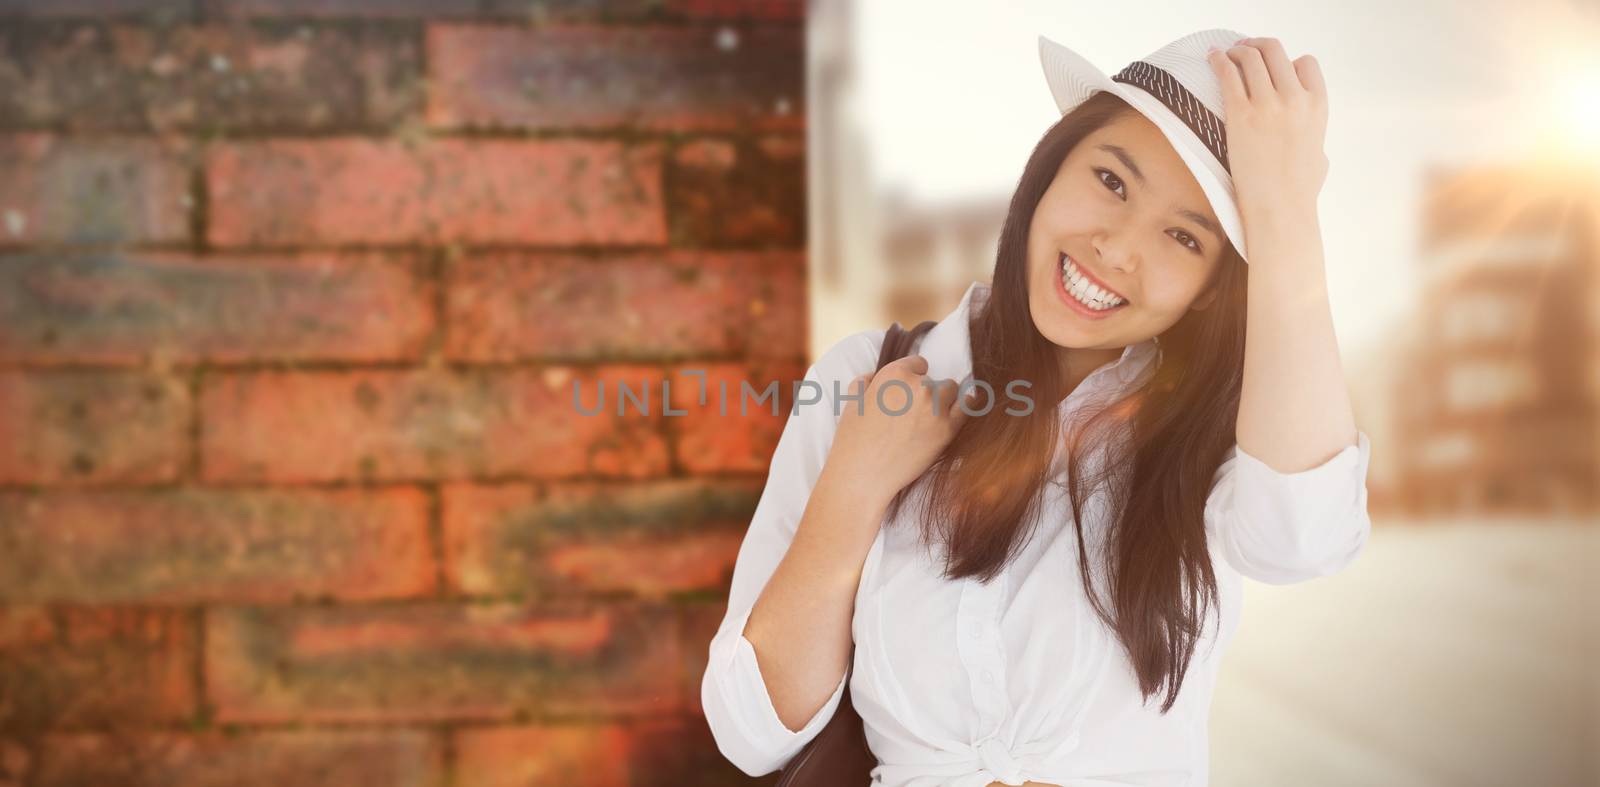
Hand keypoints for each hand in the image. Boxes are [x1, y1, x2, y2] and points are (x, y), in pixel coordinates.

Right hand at [824, 354, 975, 504]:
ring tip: (930, 417)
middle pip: (935, 380)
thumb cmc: (853, 440)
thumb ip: (866, 381)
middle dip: (927, 392)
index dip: (913, 376)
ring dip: (944, 400)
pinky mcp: (948, 430)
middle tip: (915, 411)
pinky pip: (968, 407)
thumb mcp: (851, 401)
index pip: (918, 363)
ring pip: (952, 390)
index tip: (910, 390)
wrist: (864, 475)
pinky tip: (958, 411)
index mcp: (895, 374)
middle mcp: (919, 386)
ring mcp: (936, 407)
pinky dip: (964, 406)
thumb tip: (875, 376)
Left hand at [1206, 36, 1328, 226]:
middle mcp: (1295, 99)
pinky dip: (1219, 60)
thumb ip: (1314, 136)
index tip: (1273, 67)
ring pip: (1252, 57)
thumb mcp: (1319, 156)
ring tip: (1225, 53)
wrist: (1280, 209)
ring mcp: (1268, 104)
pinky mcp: (1241, 114)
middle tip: (1243, 50)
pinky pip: (1229, 74)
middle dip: (1258, 46)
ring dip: (1237, 50)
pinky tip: (1212, 58)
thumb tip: (1310, 138)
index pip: (1306, 63)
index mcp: (1317, 106)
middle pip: (1276, 52)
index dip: (1287, 63)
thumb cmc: (1299, 192)